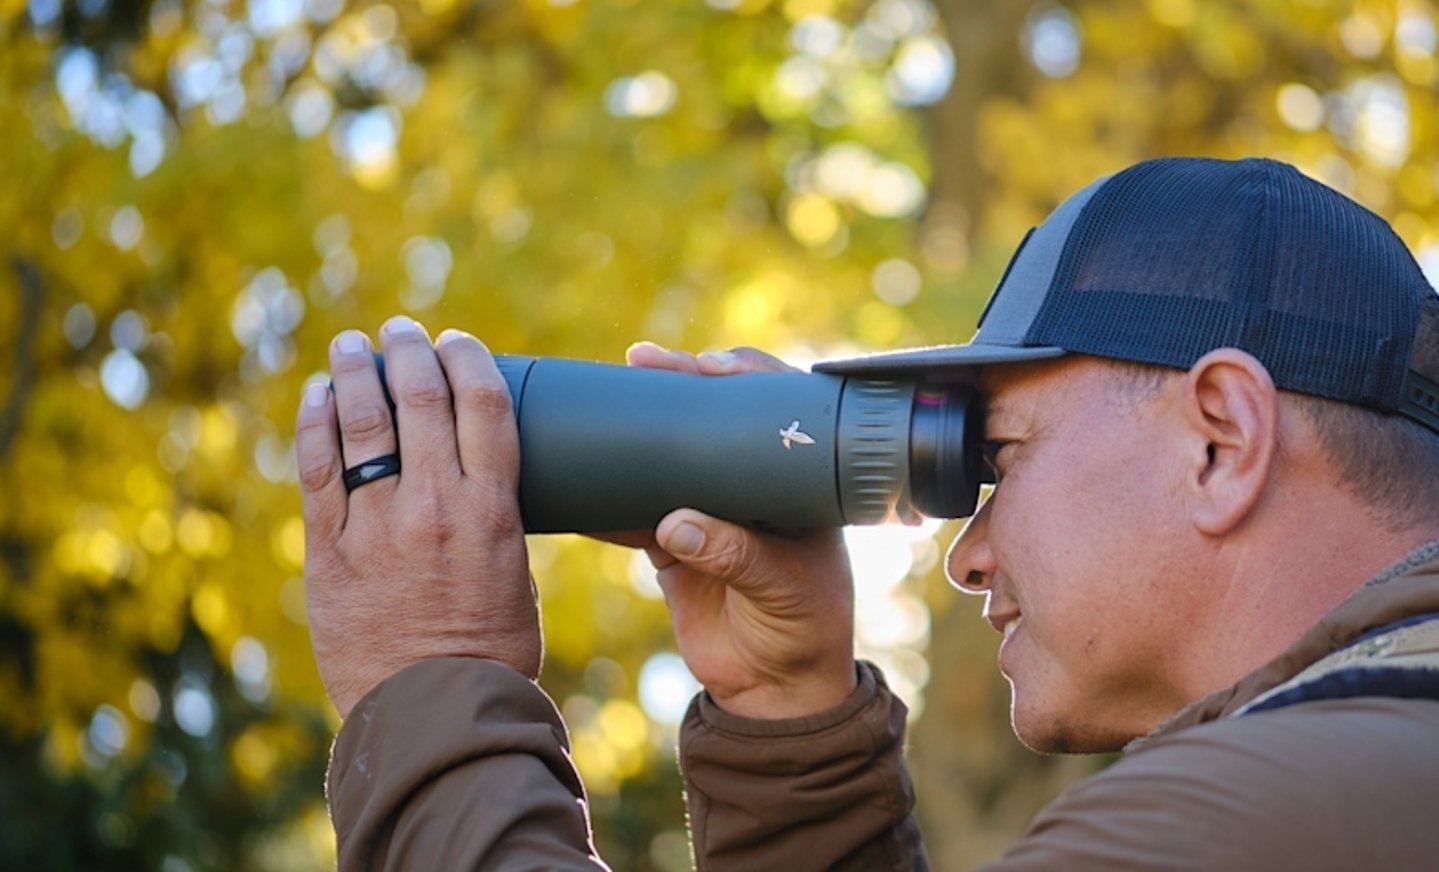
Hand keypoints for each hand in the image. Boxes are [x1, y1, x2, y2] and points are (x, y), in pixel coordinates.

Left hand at [295, 316, 538, 717]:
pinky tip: (316, 397)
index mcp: (492, 510)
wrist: (433, 714)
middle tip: (399, 330)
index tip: (456, 340)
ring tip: (350, 345)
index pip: (483, 405)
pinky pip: (316, 470)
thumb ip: (495, 524)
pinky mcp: (329, 552)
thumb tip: (477, 488)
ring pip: (361, 423)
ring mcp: (376, 526)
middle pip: (420, 399)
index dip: (468, 359)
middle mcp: (434, 505)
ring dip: (355, 373)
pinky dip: (314, 423)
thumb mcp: (517, 577)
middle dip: (408, 351)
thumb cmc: (491, 654)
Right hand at [603, 343, 856, 718]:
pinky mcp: (673, 545)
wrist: (773, 691)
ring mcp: (711, 511)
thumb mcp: (784, 589)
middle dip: (680, 384)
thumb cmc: (805, 632)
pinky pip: (634, 510)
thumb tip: (675, 524)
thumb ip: (736, 556)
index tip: (707, 365)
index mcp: (798, 482)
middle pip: (716, 418)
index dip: (746, 377)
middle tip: (644, 359)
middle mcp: (754, 485)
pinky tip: (580, 475)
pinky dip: (607, 496)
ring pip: (672, 453)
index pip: (778, 409)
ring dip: (640, 427)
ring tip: (609, 391)